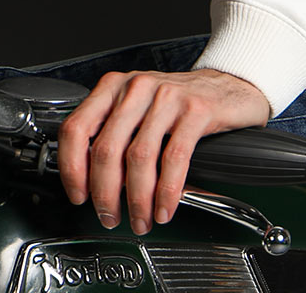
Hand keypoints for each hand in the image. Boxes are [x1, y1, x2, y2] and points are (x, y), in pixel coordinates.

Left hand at [57, 68, 269, 234]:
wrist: (233, 86)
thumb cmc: (182, 103)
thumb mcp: (139, 107)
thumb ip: (113, 133)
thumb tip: (88, 182)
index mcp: (115, 87)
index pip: (76, 129)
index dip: (72, 170)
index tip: (79, 196)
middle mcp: (138, 87)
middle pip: (106, 149)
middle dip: (105, 195)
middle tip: (111, 217)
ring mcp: (168, 96)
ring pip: (139, 157)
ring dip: (137, 199)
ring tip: (141, 218)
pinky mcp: (197, 109)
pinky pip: (174, 158)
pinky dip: (167, 191)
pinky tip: (165, 207)